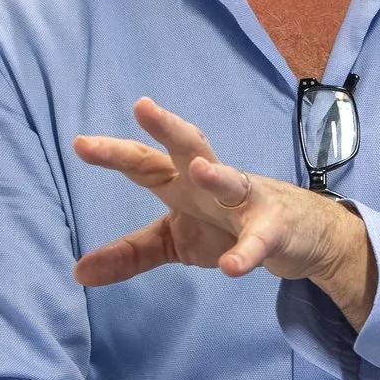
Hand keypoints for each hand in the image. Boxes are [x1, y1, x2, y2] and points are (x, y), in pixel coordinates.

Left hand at [71, 98, 377, 326]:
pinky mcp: (275, 229)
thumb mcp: (174, 241)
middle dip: (167, 127)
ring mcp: (247, 201)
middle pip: (188, 147)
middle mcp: (211, 181)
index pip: (144, 163)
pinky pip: (260, 240)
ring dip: (216, 175)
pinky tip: (231, 267)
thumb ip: (130, 253)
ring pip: (232, 180)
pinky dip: (246, 253)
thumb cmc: (227, 227)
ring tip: (197, 169)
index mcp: (181, 182)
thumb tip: (77, 273)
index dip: (115, 153)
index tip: (80, 144)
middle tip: (143, 106)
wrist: (301, 236)